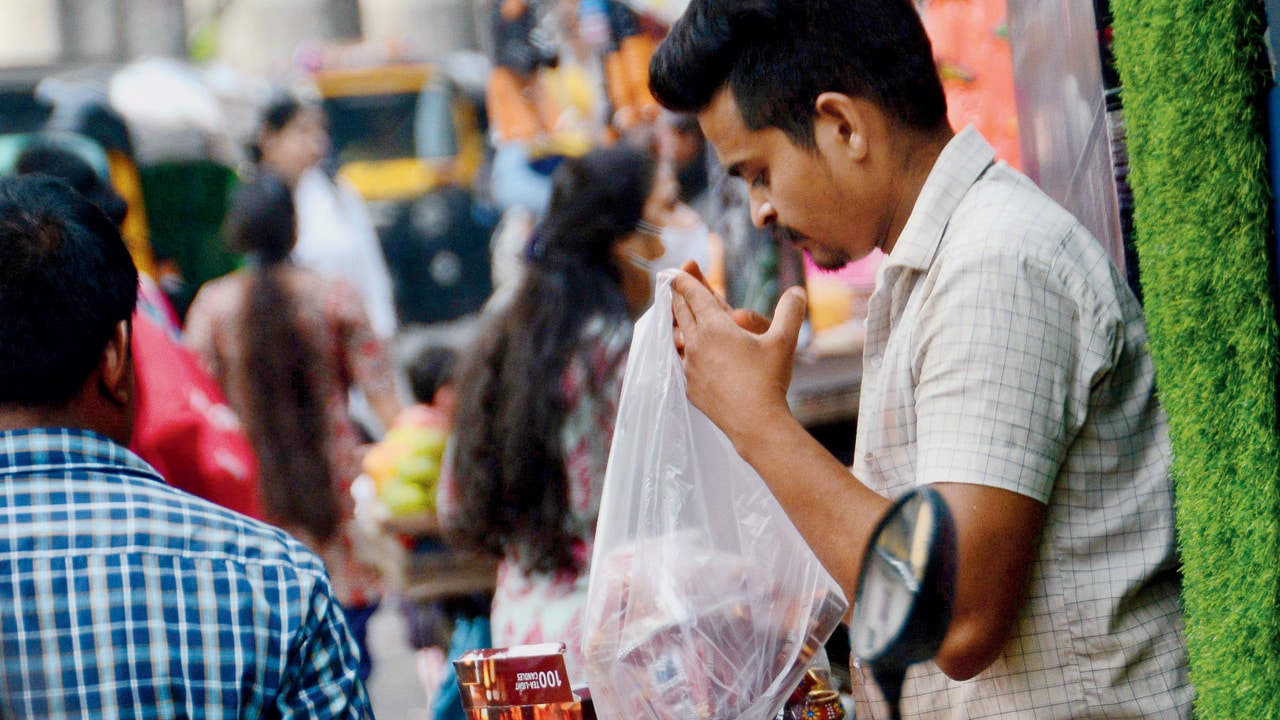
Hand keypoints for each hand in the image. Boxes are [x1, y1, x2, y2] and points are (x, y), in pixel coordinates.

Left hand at [668, 268, 806, 446]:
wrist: (755, 424)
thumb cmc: (768, 380)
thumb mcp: (783, 341)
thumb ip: (790, 311)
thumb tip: (798, 291)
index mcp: (714, 327)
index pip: (693, 295)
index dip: (683, 280)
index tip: (674, 270)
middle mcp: (696, 344)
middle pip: (680, 312)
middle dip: (677, 296)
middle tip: (671, 286)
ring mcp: (690, 367)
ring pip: (678, 337)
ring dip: (677, 323)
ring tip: (678, 318)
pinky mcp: (690, 387)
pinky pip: (682, 362)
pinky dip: (683, 350)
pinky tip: (686, 353)